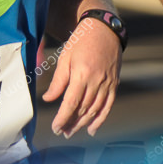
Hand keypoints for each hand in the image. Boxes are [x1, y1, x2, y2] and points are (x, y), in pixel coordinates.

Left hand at [41, 17, 120, 137]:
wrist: (104, 30)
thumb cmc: (81, 41)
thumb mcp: (65, 57)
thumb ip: (58, 80)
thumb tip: (48, 99)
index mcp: (82, 73)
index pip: (72, 102)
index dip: (63, 117)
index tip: (56, 127)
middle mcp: (97, 81)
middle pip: (84, 109)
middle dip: (72, 123)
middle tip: (62, 133)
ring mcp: (108, 83)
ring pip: (96, 110)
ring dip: (84, 123)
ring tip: (72, 132)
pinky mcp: (114, 84)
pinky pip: (108, 105)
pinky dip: (101, 119)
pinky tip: (92, 128)